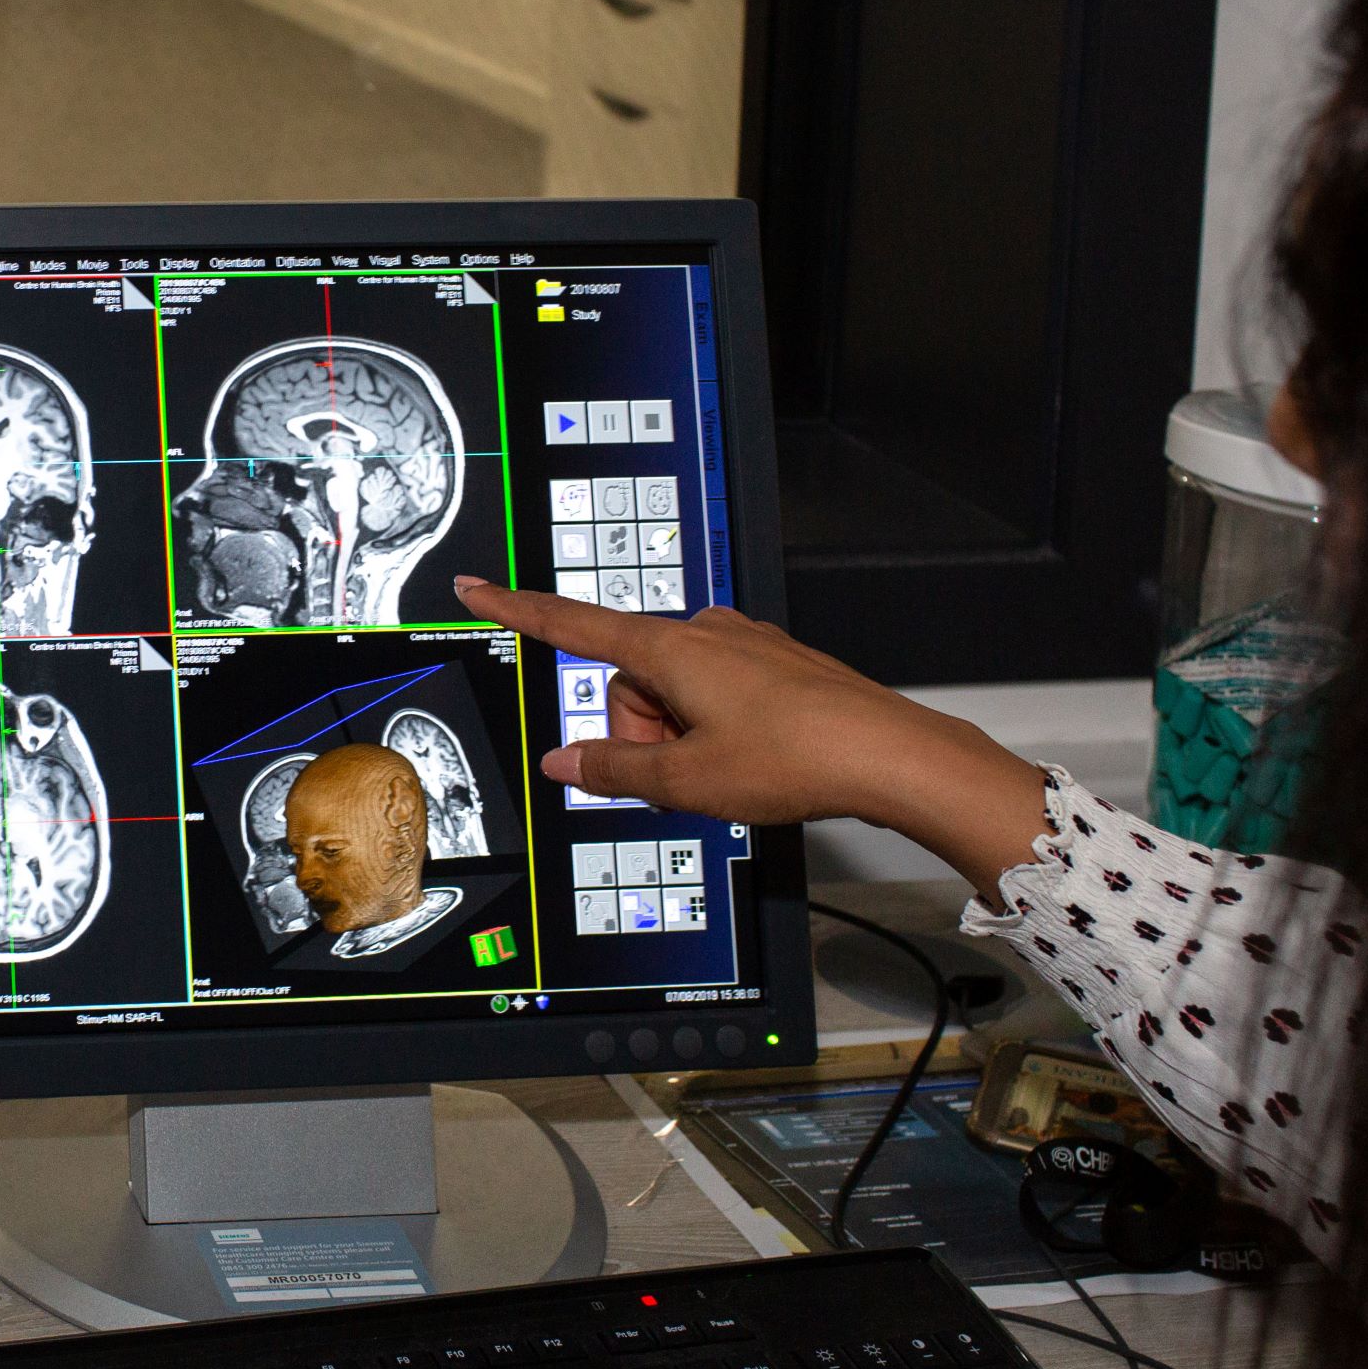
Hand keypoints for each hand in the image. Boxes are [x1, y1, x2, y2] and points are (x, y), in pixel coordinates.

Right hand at [451, 577, 1050, 888]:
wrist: (890, 755)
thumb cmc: (798, 757)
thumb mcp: (687, 781)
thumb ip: (614, 771)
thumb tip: (566, 762)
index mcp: (670, 648)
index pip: (572, 624)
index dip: (517, 609)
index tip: (477, 587)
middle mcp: (705, 632)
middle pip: (629, 682)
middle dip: (640, 733)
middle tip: (681, 775)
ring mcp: (743, 645)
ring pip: (674, 693)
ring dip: (681, 737)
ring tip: (727, 771)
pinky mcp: (774, 665)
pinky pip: (715, 695)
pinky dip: (715, 731)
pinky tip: (753, 760)